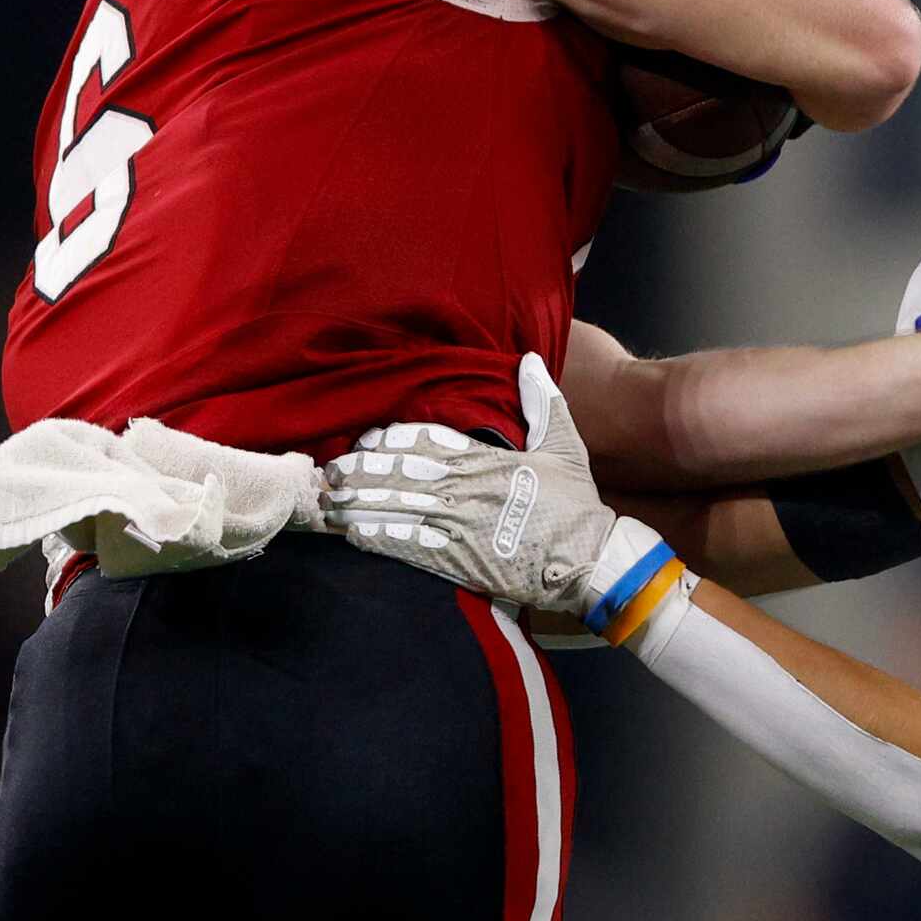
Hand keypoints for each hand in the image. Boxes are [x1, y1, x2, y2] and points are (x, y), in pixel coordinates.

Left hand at [323, 354, 673, 627]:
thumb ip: (543, 402)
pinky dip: (381, 538)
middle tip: (332, 468)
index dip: (391, 438)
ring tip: (332, 500)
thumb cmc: (576, 504)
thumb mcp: (565, 445)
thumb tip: (529, 360)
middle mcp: (467, 488)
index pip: (427, 440)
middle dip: (363, 470)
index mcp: (488, 459)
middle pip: (402, 472)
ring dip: (361, 504)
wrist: (589, 561)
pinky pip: (410, 546)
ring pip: (398, 508)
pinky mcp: (458, 561)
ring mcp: (459, 525)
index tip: (366, 438)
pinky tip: (356, 533)